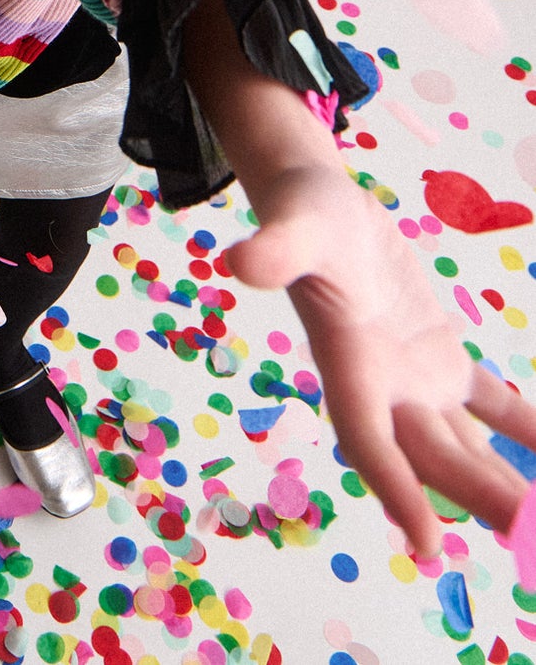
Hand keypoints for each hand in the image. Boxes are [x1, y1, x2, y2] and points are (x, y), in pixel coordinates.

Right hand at [225, 161, 535, 557]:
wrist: (317, 202)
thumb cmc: (301, 213)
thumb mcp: (292, 225)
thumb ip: (274, 250)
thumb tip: (240, 261)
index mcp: (344, 365)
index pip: (369, 440)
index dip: (396, 489)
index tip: (428, 545)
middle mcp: (381, 387)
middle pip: (432, 456)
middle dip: (478, 497)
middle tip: (528, 537)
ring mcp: (414, 378)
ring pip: (465, 446)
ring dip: (504, 483)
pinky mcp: (440, 355)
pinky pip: (489, 404)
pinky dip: (523, 430)